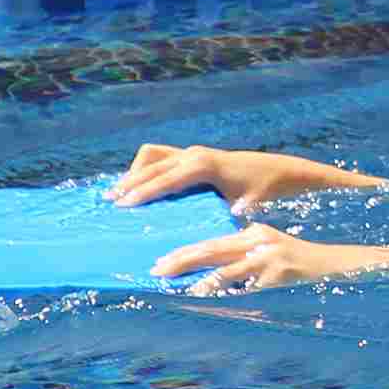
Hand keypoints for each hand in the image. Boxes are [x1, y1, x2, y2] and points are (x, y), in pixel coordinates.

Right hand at [114, 142, 388, 210]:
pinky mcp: (193, 155)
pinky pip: (160, 158)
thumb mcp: (244, 206)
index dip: (143, 191)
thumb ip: (223, 216)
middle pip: (151, 166)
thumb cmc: (264, 191)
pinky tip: (136, 188)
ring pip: (151, 157)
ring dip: (134, 174)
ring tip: (116, 195)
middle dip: (130, 183)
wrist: (279, 171)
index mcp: (203, 165)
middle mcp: (194, 154)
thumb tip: (205, 237)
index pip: (165, 178)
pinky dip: (146, 170)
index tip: (123, 205)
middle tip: (109, 203)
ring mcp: (192, 152)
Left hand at [155, 223, 388, 291]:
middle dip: (180, 259)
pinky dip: (222, 291)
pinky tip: (206, 297)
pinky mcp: (278, 273)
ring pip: (223, 267)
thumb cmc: (302, 266)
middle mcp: (258, 239)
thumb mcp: (273, 253)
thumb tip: (212, 275)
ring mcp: (268, 256)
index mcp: (254, 232)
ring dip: (195, 278)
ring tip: (173, 286)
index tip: (161, 258)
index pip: (212, 239)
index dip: (185, 249)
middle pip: (210, 248)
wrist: (341, 266)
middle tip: (155, 270)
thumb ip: (246, 258)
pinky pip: (244, 285)